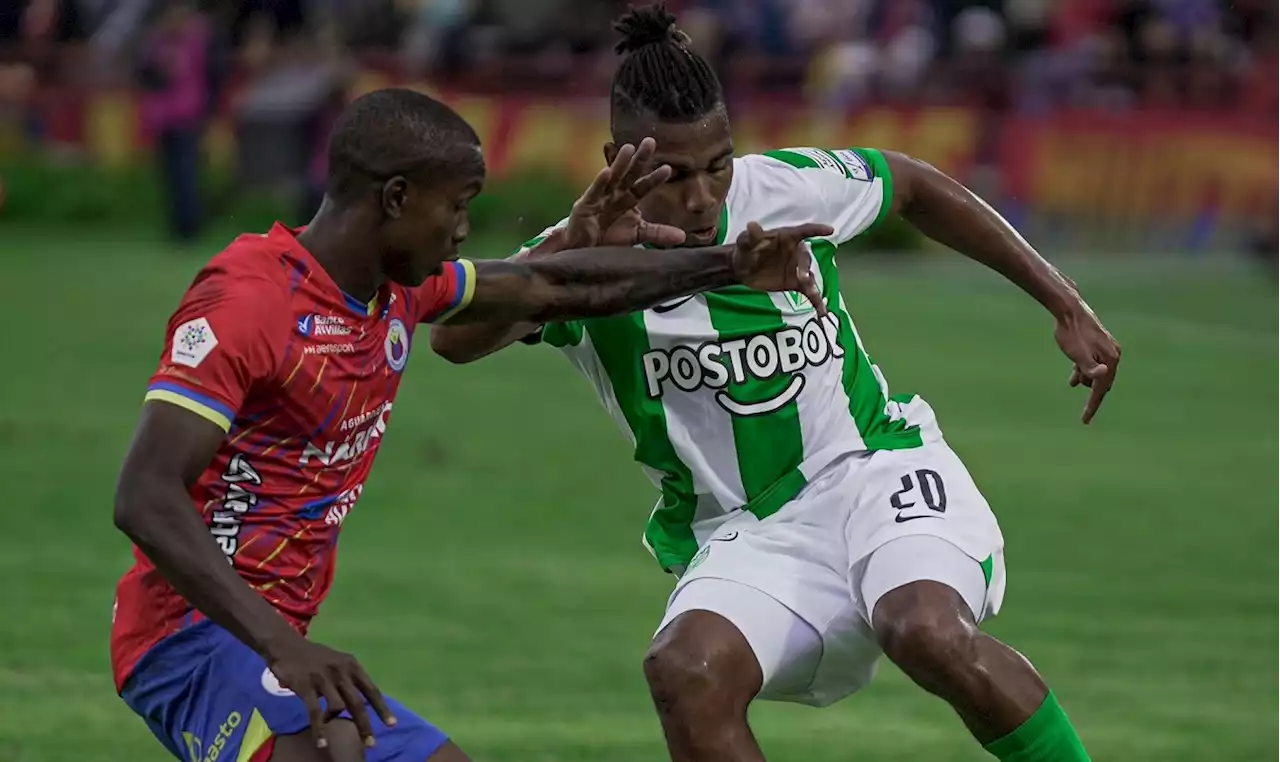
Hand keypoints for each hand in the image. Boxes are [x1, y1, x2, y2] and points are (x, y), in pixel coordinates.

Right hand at [266, 636, 395, 750]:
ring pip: (339, 708)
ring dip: (335, 721)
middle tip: (371, 744)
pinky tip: (321, 742)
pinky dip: (319, 729)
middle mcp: (341, 671)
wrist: (287, 645)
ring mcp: (324, 678)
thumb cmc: (315, 658)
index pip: (371, 690)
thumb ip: (349, 681)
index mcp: (352, 666)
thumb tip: (361, 704)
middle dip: (365, 725)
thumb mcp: (339, 663)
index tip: (392, 723)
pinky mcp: (306, 686)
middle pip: (358, 703)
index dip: (382, 708)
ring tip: (328, 727)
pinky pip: (315, 712)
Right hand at [563, 137, 685, 249]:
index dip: (654, 178)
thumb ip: (657, 234)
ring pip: (612, 178)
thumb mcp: (636, 235)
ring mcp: (600, 197)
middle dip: (639, 160)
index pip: (644, 186)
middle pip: (630, 174)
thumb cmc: (609, 238)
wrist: (584, 250)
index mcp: (628, 199)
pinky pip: (594, 192)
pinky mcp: (585, 205)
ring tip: (629, 148)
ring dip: (620, 163)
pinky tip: (606, 172)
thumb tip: (683, 236)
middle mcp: (615, 194)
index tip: (668, 168)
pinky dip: (600, 182)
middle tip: (650, 142)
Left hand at [731, 222, 833, 314]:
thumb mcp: (745, 242)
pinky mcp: (795, 284)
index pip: (804, 231)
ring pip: (810, 277)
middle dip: (805, 267)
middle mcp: (796, 253)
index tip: (830, 230)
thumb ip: (751, 236)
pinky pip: (808, 292)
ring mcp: (797, 270)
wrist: (741, 270)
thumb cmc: (746, 250)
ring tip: (813, 295)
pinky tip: (821, 311)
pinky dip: (815, 301)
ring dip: (812, 286)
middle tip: (803, 278)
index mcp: (787, 238)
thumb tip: (752, 225)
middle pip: (805, 258)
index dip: (817, 230)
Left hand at [1053, 304, 1120, 423]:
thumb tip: (1103, 374)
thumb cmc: (1071, 333)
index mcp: (1110, 360)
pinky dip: (1085, 370)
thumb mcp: (1076, 354)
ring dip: (1087, 379)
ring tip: (1075, 383)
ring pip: (1097, 372)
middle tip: (1084, 412)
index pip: (1101, 389)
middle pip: (1103, 382)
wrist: (1069, 309)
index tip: (1084, 421)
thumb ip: (1088, 367)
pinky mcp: (1100, 343)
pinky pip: (1094, 363)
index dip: (1092, 406)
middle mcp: (1114, 355)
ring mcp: (1108, 348)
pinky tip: (1075, 378)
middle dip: (1093, 394)